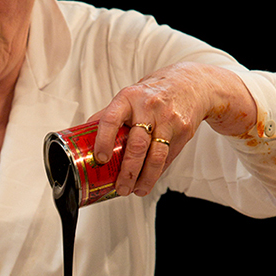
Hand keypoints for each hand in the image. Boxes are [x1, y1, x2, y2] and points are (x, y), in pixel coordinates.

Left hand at [86, 63, 254, 197]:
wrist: (190, 84)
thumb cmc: (154, 92)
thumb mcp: (130, 96)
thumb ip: (110, 115)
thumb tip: (85, 136)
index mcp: (129, 98)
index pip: (111, 119)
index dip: (103, 141)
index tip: (100, 159)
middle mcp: (148, 107)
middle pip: (137, 145)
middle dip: (127, 171)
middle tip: (120, 187)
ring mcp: (168, 120)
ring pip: (156, 156)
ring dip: (145, 178)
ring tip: (136, 190)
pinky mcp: (183, 131)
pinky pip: (168, 157)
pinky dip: (157, 172)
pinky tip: (149, 180)